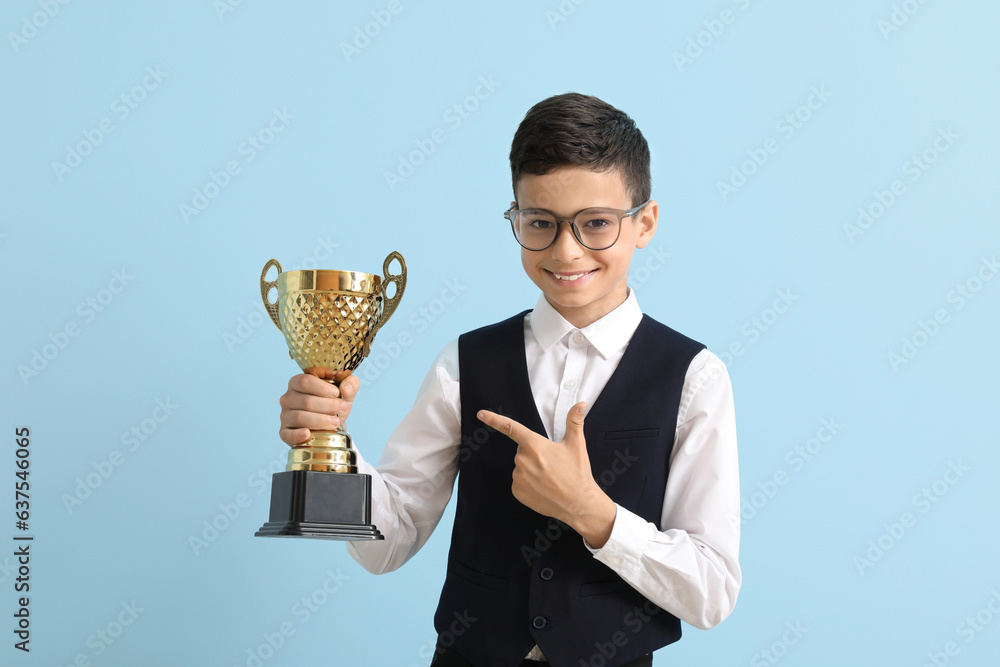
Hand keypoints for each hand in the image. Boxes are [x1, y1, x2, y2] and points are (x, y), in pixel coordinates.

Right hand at [278, 371, 358, 445]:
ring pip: (299, 417)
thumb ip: (351, 384)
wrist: (332, 427)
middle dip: (327, 405)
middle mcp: (288, 398)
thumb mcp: (345, 393)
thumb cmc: (334, 405)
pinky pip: (288, 434)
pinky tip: (308, 434)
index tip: (336, 393)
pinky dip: (298, 435)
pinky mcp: (285, 432)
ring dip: (320, 420)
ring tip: (335, 422)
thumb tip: (345, 389)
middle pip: (305, 401)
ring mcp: (285, 416)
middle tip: (341, 408)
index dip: (322, 387)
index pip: (305, 381)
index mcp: (298, 383)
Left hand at [477, 402, 616, 547]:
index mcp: (534, 445)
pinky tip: (543, 488)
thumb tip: (581, 404)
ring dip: (532, 470)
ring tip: (550, 478)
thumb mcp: (577, 444)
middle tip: (552, 464)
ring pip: (521, 467)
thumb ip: (574, 421)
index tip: (481, 414)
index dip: (494, 419)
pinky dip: (529, 484)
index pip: (511, 428)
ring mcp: (518, 477)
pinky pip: (519, 482)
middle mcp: (522, 460)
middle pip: (523, 451)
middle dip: (535, 455)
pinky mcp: (517, 491)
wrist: (578, 504)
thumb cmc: (577, 473)